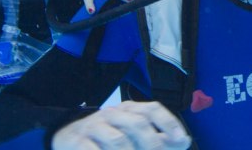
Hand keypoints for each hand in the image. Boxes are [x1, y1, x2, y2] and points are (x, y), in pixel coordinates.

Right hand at [52, 101, 190, 149]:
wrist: (67, 135)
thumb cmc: (107, 135)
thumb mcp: (132, 133)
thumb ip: (159, 138)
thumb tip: (185, 141)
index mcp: (129, 109)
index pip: (152, 109)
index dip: (169, 123)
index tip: (182, 139)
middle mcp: (113, 114)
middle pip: (137, 123)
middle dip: (153, 143)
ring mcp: (94, 126)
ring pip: (118, 139)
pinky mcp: (78, 142)